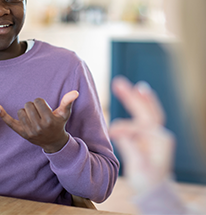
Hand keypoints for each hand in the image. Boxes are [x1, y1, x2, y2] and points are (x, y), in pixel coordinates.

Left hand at [0, 90, 77, 152]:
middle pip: (28, 105)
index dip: (40, 102)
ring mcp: (29, 131)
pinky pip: (9, 122)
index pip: (38, 101)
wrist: (53, 142)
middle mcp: (38, 126)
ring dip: (25, 112)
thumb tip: (75, 92)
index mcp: (49, 120)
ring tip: (33, 118)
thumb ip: (67, 102)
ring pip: (20, 111)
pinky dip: (3, 114)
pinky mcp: (21, 133)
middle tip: (38, 114)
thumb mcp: (64, 114)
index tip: (44, 109)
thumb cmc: (58, 124)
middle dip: (33, 106)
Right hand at [109, 76, 173, 192]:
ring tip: (125, 85)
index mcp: (159, 140)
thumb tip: (117, 131)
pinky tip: (137, 95)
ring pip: (147, 111)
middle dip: (132, 96)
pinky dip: (140, 105)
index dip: (124, 127)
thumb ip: (130, 146)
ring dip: (136, 97)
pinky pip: (144, 117)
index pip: (140, 125)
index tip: (111, 132)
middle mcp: (160, 134)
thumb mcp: (138, 165)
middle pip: (146, 110)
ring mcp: (156, 135)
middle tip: (118, 82)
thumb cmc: (147, 180)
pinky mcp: (150, 136)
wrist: (155, 190)